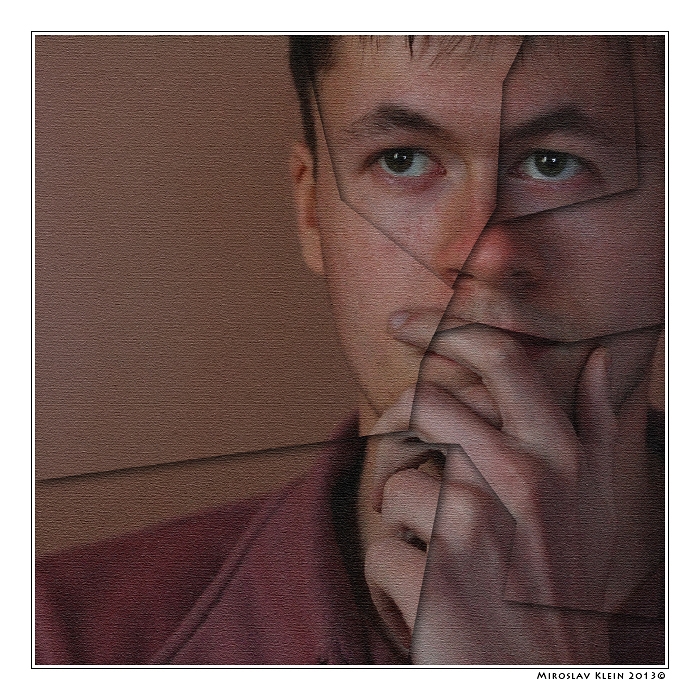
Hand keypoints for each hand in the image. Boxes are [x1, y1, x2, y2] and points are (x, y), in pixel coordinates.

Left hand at [365, 316, 640, 662]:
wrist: (540, 683)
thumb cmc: (564, 587)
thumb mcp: (599, 503)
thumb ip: (596, 425)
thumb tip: (601, 357)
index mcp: (561, 455)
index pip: (499, 358)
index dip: (444, 328)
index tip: (403, 324)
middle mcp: (523, 478)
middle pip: (425, 403)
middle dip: (395, 425)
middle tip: (398, 461)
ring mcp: (476, 524)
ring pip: (397, 479)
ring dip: (400, 519)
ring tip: (429, 552)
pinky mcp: (435, 574)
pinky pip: (381, 547)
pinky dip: (390, 576)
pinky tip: (424, 600)